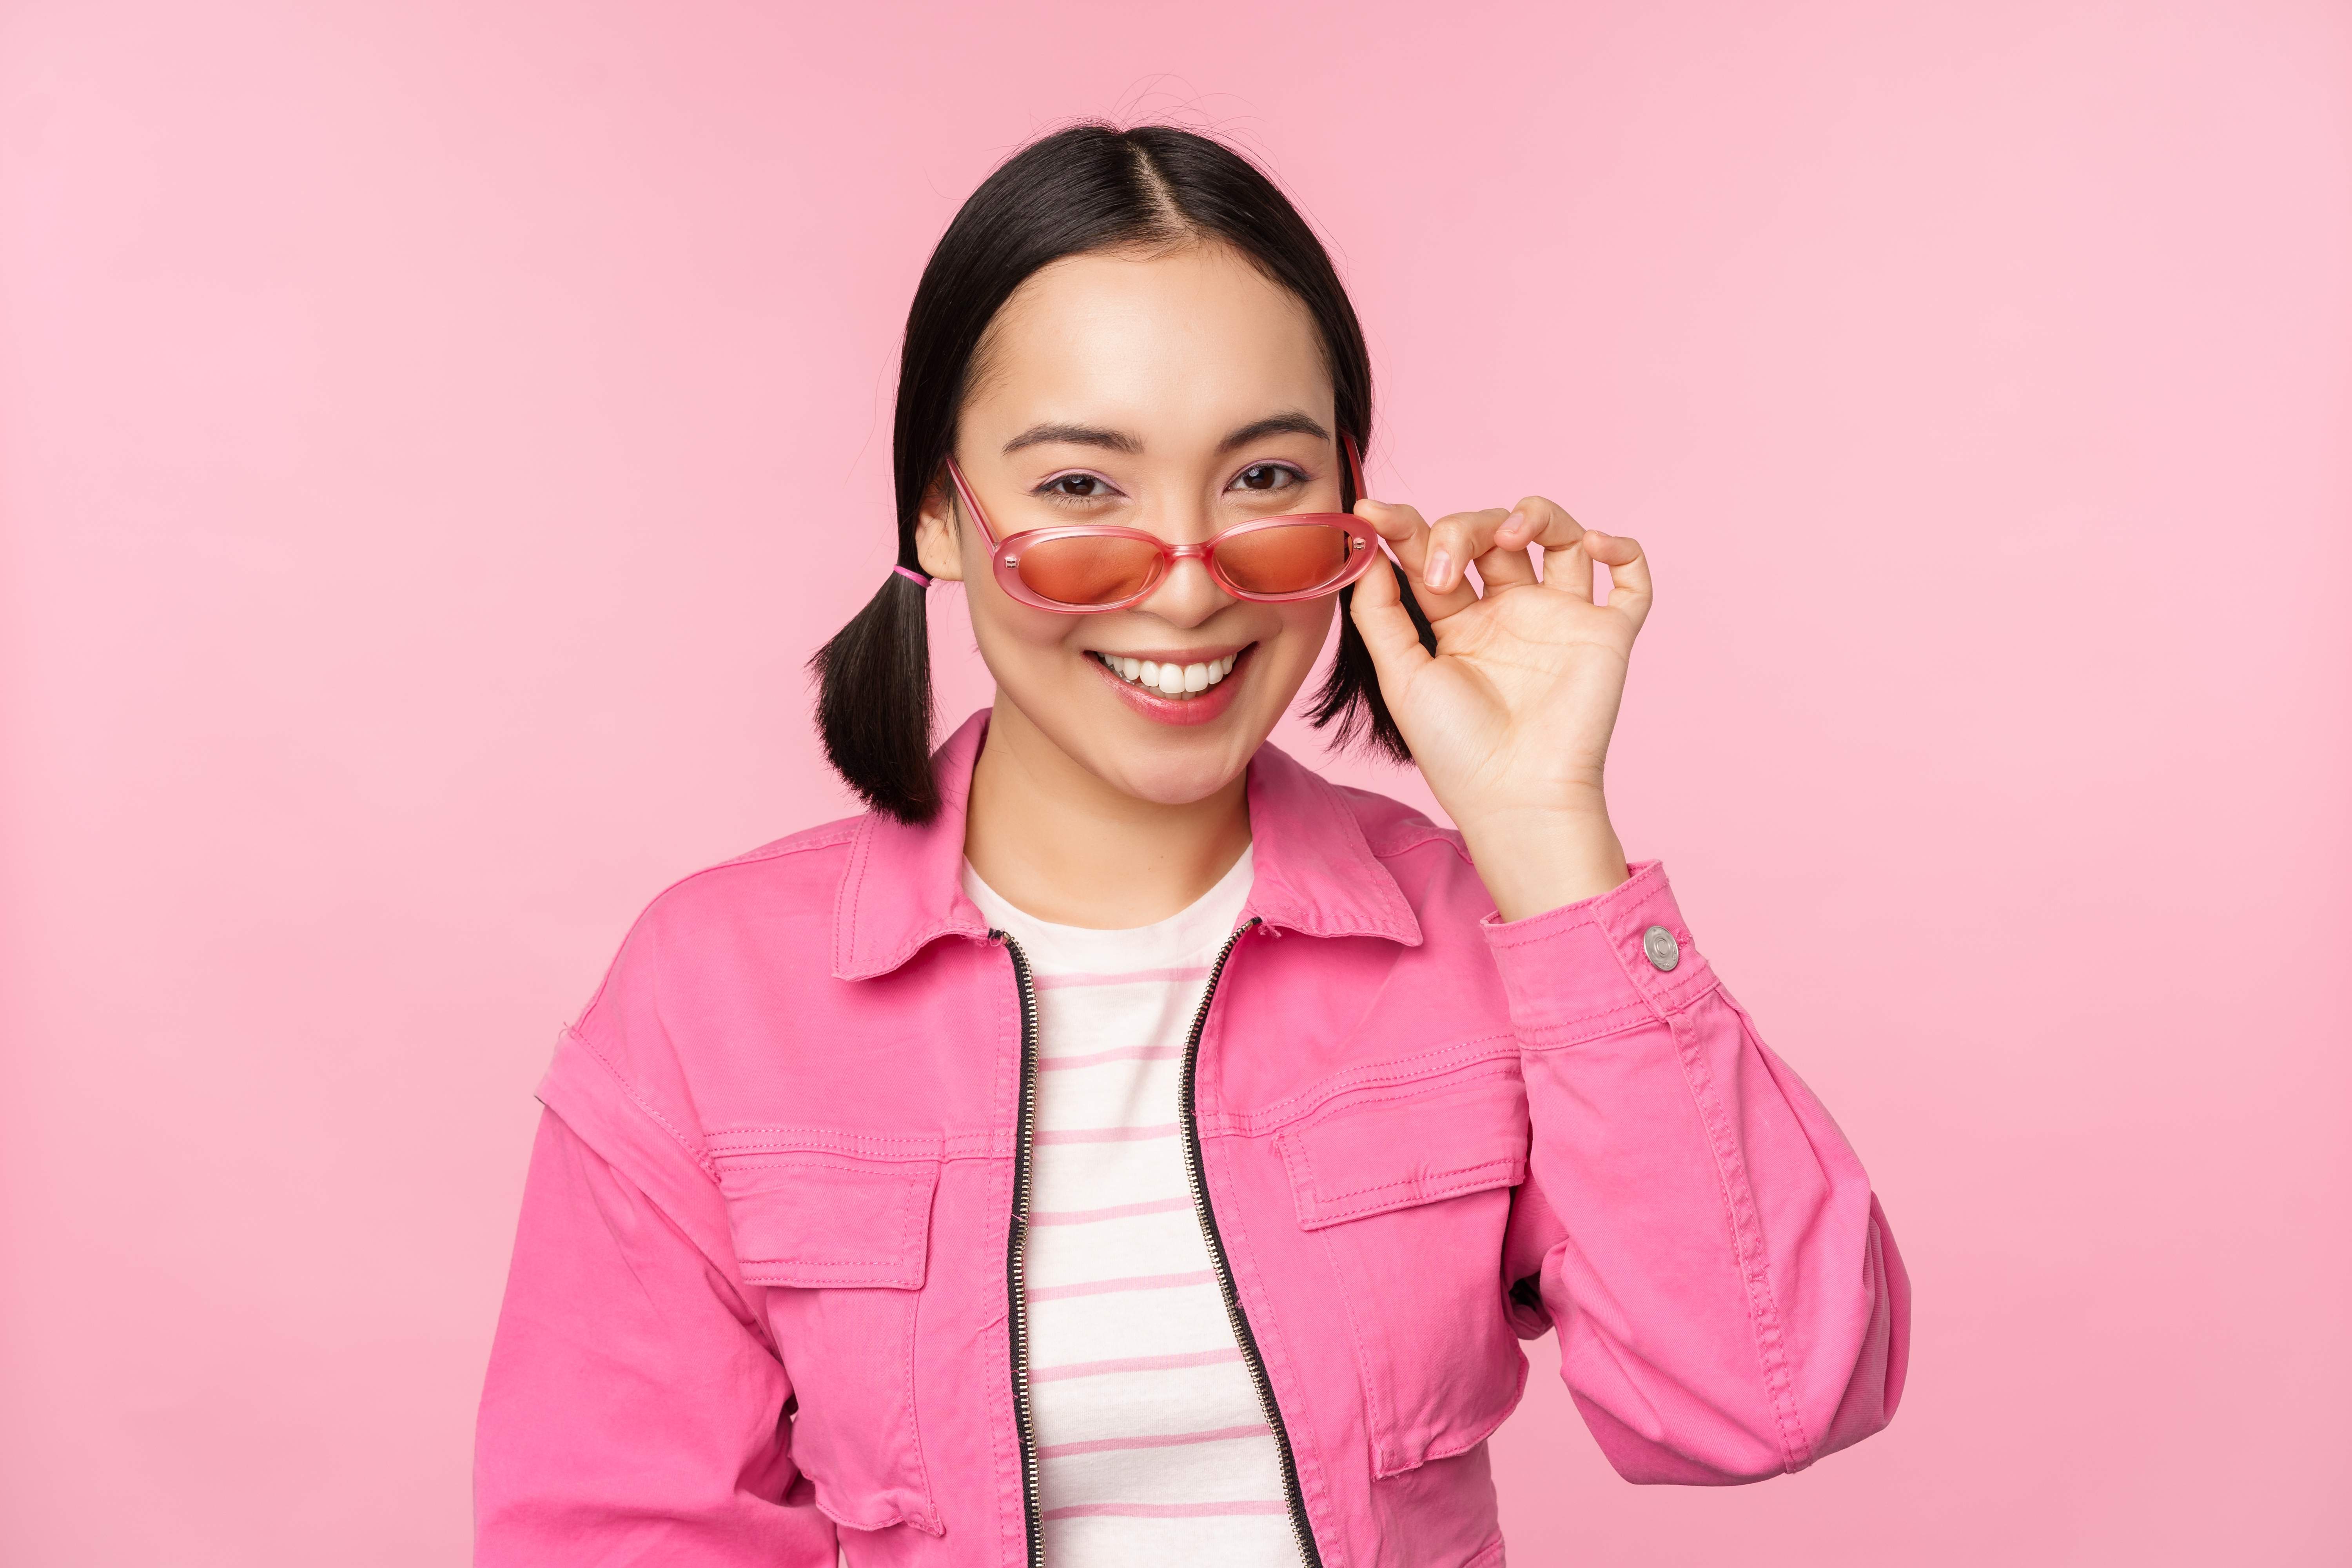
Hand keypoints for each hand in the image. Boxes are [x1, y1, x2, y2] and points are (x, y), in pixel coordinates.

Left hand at [1349, 492, 1652, 919]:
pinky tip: (1595, 545)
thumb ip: (1379, 613)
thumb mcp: (1401, 676)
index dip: (1405, 525)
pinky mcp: (1606, 634)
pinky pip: (1630, 581)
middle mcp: (1510, 611)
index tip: (1373, 512)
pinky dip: (1621, 549)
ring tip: (1513, 534)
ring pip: (1559, 536)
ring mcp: (1559, 619)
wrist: (1515, 797)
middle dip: (1464, 528)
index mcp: (1458, 621)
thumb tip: (1367, 552)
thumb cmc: (1455, 749)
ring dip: (1537, 514)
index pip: (1434, 551)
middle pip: (1492, 533)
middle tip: (1447, 569)